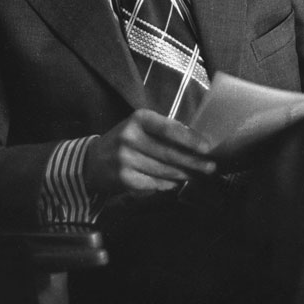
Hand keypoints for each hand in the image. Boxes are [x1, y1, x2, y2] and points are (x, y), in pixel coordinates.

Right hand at [85, 109, 215, 193]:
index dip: (190, 139)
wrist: (92, 161)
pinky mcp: (124, 178)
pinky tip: (176, 183)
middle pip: (169, 153)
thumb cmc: (125, 141)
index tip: (207, 148)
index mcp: (138, 119)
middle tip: (210, 167)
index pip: (169, 129)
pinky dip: (168, 184)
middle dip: (193, 162)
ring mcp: (125, 159)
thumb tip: (196, 142)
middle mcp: (130, 137)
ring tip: (196, 175)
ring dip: (184, 175)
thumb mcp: (140, 127)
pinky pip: (154, 183)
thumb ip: (164, 131)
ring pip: (164, 170)